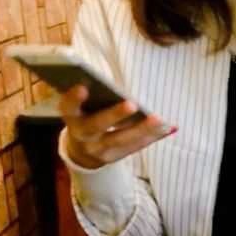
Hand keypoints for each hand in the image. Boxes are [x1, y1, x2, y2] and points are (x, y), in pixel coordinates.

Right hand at [60, 86, 176, 168]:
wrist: (81, 151)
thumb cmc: (86, 116)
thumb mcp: (80, 107)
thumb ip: (89, 95)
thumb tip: (99, 78)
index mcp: (71, 117)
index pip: (68, 107)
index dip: (73, 98)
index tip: (82, 87)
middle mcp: (82, 135)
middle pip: (97, 125)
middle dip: (114, 115)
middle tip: (131, 104)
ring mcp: (98, 149)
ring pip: (120, 139)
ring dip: (141, 129)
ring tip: (159, 119)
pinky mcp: (114, 157)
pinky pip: (135, 146)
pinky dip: (151, 136)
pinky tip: (167, 127)